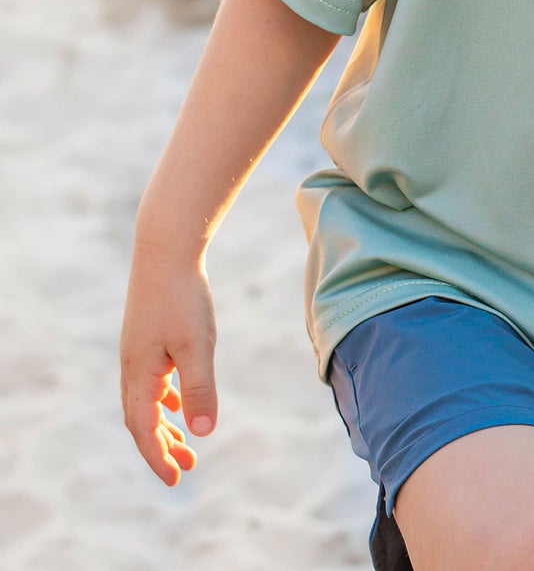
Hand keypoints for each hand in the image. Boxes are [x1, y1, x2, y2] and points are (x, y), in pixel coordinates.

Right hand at [119, 246, 217, 485]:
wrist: (166, 250)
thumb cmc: (183, 297)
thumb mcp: (197, 345)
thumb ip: (200, 388)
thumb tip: (203, 432)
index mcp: (140, 376)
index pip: (144, 429)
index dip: (159, 457)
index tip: (177, 480)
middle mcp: (132, 368)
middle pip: (143, 420)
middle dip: (162, 447)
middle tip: (186, 470)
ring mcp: (138, 352)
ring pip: (147, 400)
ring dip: (165, 424)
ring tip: (187, 444)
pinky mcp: (148, 337)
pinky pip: (153, 380)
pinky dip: (166, 397)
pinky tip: (180, 400)